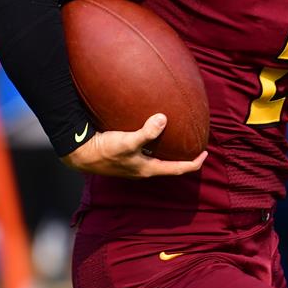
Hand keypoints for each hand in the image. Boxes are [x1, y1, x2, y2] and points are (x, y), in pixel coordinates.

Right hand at [62, 114, 207, 178]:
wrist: (81, 155)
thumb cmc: (105, 151)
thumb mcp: (127, 141)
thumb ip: (147, 132)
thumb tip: (164, 119)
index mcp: (149, 169)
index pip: (179, 169)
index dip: (194, 163)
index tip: (205, 153)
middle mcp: (144, 169)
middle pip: (170, 165)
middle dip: (183, 156)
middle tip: (193, 143)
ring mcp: (135, 164)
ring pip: (158, 157)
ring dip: (168, 149)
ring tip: (176, 136)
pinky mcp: (126, 156)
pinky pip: (146, 149)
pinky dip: (154, 142)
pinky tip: (151, 129)